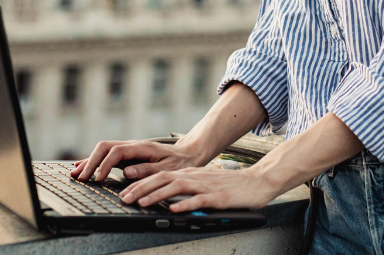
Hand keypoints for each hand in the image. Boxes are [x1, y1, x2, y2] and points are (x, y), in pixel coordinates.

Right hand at [70, 139, 204, 181]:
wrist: (187, 153)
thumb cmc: (178, 163)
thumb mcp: (167, 168)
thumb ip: (147, 169)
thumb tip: (126, 172)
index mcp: (141, 147)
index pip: (116, 152)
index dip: (105, 165)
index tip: (98, 179)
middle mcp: (132, 145)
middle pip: (105, 147)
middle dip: (91, 161)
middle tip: (80, 178)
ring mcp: (128, 149)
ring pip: (103, 150)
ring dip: (89, 161)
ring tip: (75, 174)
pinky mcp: (127, 155)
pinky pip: (107, 156)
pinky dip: (93, 161)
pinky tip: (82, 167)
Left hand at [121, 165, 275, 212]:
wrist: (258, 181)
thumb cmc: (232, 186)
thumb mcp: (205, 184)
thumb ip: (188, 189)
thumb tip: (168, 198)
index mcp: (191, 174)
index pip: (161, 176)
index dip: (142, 183)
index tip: (126, 192)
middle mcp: (195, 177)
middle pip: (164, 178)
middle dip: (142, 188)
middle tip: (125, 197)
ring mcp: (206, 186)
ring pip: (177, 187)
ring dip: (157, 195)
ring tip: (142, 203)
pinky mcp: (218, 196)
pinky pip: (198, 200)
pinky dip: (184, 204)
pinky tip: (174, 209)